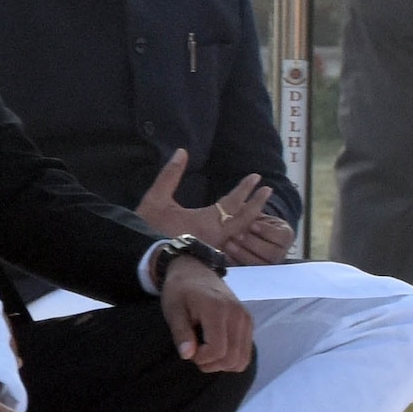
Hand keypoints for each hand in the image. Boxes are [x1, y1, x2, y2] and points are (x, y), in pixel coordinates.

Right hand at [139, 151, 294, 264]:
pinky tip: (243, 227)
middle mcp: (217, 236)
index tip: (256, 178)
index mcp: (207, 220)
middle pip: (244, 219)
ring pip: (240, 232)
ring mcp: (214, 248)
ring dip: (251, 217)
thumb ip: (170, 175)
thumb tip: (182, 152)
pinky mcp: (209, 255)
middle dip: (257, 203)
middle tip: (268, 191)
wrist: (144, 260)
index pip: (233, 202)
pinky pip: (232, 242)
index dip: (245, 189)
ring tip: (259, 207)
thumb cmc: (150, 229)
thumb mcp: (156, 199)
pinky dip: (241, 231)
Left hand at [156, 252, 255, 375]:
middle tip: (195, 353)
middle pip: (232, 358)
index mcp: (217, 310)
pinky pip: (246, 351)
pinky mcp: (248, 322)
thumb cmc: (180, 291)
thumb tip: (187, 355)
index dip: (201, 358)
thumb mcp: (173, 309)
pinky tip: (216, 348)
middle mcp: (238, 315)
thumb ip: (180, 332)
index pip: (217, 350)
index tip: (188, 350)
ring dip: (222, 363)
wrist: (195, 271)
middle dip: (211, 364)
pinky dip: (231, 357)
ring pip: (242, 358)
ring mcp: (246, 319)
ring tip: (206, 351)